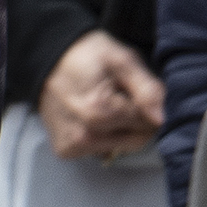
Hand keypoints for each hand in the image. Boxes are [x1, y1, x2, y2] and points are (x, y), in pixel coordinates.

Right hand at [36, 29, 165, 162]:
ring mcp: (73, 145)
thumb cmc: (85, 56)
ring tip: (102, 106)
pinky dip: (102, 137)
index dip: (146, 106)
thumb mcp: (122, 60)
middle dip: (134, 121)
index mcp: (99, 111)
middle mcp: (83, 134)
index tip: (130, 92)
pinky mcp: (66, 149)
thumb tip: (159, 119)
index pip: (149, 124)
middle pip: (136, 140)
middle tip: (117, 98)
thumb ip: (147, 88)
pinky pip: (101, 151)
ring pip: (120, 147)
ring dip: (119, 130)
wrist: (47, 58)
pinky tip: (90, 118)